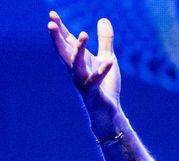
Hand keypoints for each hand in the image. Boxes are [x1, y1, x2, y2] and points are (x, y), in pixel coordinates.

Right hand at [48, 11, 121, 133]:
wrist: (107, 111)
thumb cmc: (105, 85)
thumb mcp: (107, 58)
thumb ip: (105, 40)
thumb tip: (103, 19)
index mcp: (79, 61)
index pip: (66, 42)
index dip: (60, 28)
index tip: (52, 13)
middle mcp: (76, 70)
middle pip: (64, 51)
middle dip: (57, 38)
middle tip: (50, 23)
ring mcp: (83, 81)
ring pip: (77, 64)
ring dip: (79, 49)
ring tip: (83, 34)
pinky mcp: (93, 91)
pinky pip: (96, 80)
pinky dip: (102, 71)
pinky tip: (110, 62)